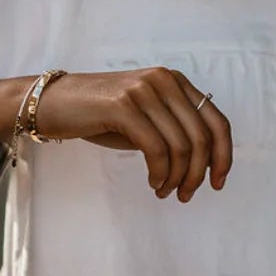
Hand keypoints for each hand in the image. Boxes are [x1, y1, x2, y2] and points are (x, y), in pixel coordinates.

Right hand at [30, 69, 232, 200]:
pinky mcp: (123, 105)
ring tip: (165, 192)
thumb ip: (174, 131)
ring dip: (177, 177)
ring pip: (180, 145)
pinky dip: (160, 173)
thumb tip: (206, 163)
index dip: (224, 155)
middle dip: (198, 174)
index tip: (218, 182)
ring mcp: (144, 90)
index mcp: (175, 81)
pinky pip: (156, 149)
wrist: (51, 104)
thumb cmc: (99, 115)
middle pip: (202, 137)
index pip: (216, 120)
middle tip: (185, 195)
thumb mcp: (145, 118)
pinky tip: (153, 183)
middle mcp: (164, 80)